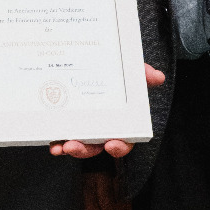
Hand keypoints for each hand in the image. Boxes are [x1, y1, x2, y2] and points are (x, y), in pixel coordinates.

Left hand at [51, 66, 166, 159]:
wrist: (93, 59)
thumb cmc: (116, 73)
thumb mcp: (130, 71)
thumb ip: (142, 73)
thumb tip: (157, 77)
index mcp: (120, 122)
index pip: (124, 141)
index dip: (119, 147)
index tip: (112, 144)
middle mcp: (102, 129)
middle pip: (96, 147)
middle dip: (84, 150)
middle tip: (73, 146)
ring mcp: (83, 128)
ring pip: (77, 145)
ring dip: (68, 148)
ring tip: (59, 146)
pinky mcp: (67, 124)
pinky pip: (62, 137)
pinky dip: (56, 142)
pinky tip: (52, 142)